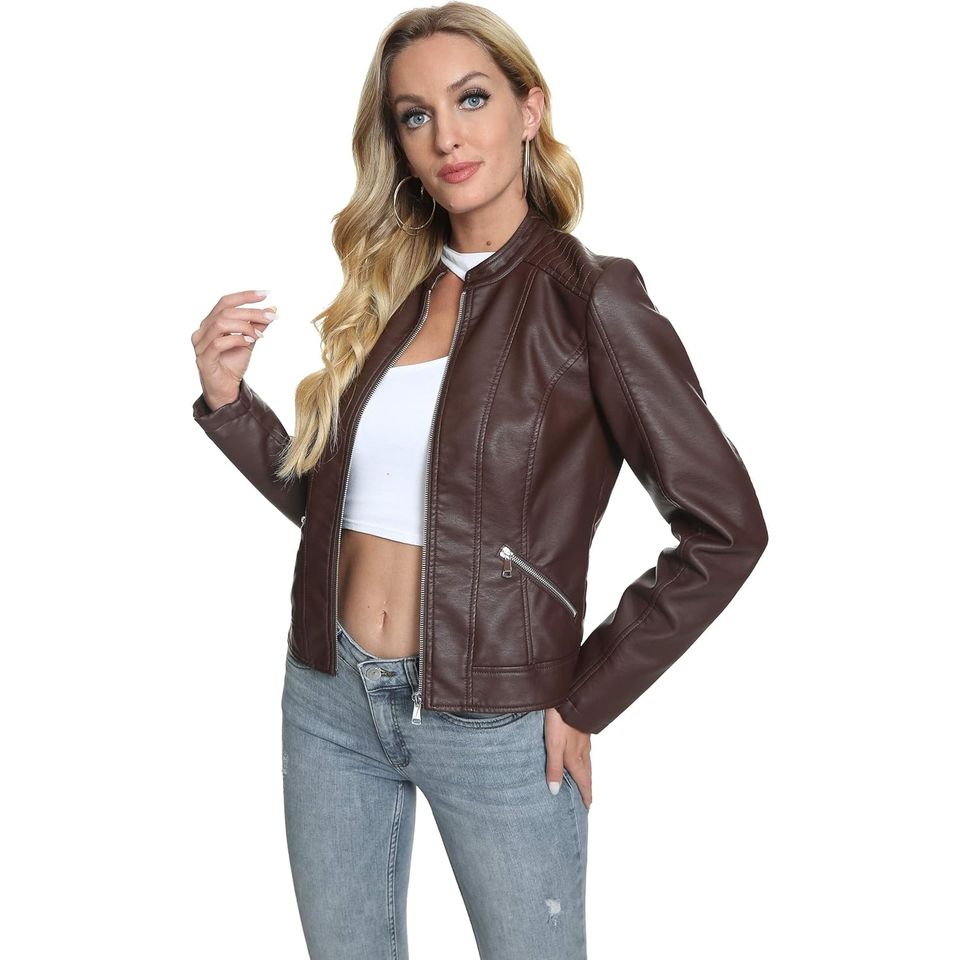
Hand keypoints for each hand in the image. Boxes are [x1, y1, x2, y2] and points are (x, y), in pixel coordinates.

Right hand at [191, 290, 276, 409]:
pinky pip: (218, 343)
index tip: (266, 293)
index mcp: (210, 323)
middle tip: (271, 317)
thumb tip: (272, 309)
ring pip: (220, 324)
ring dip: (244, 326)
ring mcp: (200, 344)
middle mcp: (202, 330)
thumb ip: (256, 326)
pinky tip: (249, 343)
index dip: (245, 295)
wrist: (226, 389)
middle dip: (251, 312)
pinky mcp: (204, 359)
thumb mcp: (249, 341)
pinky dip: (237, 340)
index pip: (226, 302)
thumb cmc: (233, 364)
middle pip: (226, 312)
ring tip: (259, 335)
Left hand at [544, 707, 591, 807]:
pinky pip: (584, 748)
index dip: (585, 794)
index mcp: (575, 757)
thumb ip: (554, 767)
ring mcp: (583, 738)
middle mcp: (582, 749)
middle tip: (588, 798)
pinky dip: (583, 757)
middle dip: (587, 785)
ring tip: (584, 778)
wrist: (569, 696)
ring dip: (586, 771)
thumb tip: (555, 792)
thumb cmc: (560, 721)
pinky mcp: (581, 727)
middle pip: (587, 772)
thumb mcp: (553, 745)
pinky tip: (579, 752)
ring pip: (586, 759)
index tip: (588, 807)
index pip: (582, 781)